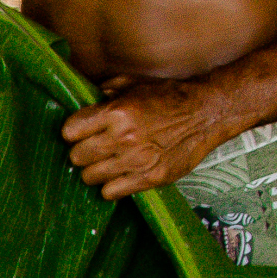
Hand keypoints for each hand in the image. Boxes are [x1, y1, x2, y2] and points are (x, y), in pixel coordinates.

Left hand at [61, 78, 236, 200]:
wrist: (207, 113)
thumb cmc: (170, 97)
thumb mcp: (136, 85)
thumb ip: (107, 91)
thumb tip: (84, 98)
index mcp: (116, 112)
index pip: (70, 131)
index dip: (74, 132)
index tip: (81, 133)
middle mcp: (123, 137)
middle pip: (77, 156)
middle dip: (83, 152)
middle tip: (95, 149)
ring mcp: (136, 160)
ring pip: (90, 177)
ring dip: (96, 170)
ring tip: (109, 162)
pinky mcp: (149, 178)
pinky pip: (110, 192)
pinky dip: (112, 186)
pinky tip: (121, 175)